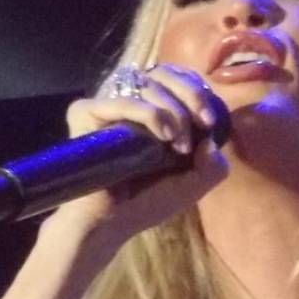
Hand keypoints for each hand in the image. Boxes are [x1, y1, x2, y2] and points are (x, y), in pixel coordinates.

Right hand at [37, 64, 229, 248]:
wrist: (108, 225)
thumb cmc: (146, 203)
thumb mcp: (192, 185)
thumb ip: (213, 165)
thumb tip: (211, 140)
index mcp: (153, 110)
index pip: (176, 78)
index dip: (197, 90)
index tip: (209, 120)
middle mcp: (129, 102)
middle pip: (164, 73)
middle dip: (191, 96)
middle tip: (203, 123)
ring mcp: (107, 106)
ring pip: (148, 85)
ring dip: (174, 111)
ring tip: (179, 144)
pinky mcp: (86, 113)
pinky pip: (123, 101)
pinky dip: (150, 114)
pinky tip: (164, 136)